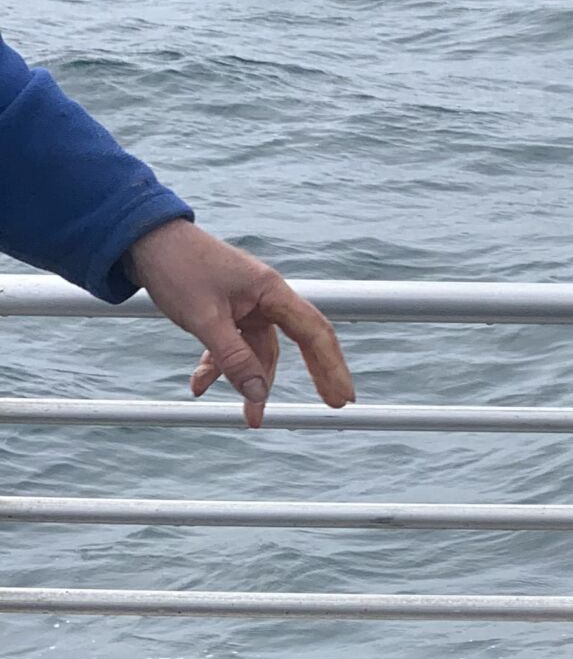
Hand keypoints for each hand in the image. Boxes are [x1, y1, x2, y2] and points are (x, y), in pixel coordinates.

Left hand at [122, 220, 354, 427]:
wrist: (143, 240)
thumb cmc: (177, 268)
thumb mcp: (204, 319)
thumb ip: (234, 359)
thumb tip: (259, 395)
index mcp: (271, 291)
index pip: (314, 333)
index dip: (333, 367)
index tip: (343, 398)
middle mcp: (265, 298)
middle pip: (299, 342)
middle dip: (315, 375)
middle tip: (334, 406)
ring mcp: (246, 306)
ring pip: (261, 351)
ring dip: (252, 382)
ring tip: (249, 418)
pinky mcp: (225, 311)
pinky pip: (232, 346)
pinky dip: (218, 367)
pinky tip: (198, 386)